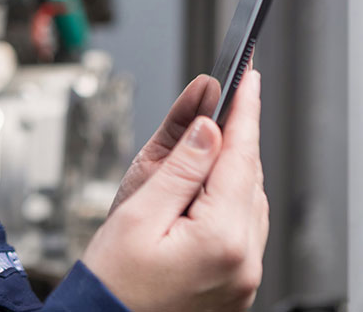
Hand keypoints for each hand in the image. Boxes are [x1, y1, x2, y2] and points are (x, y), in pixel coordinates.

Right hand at [81, 70, 267, 311]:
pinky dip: (228, 199)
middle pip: (248, 177)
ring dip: (229, 168)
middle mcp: (244, 261)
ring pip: (248, 201)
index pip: (240, 158)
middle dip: (233, 136)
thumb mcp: (138, 210)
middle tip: (219, 98)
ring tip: (201, 144)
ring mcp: (244, 277)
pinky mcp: (237, 285)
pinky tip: (204, 187)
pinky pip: (243, 228)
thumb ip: (180, 166)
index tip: (249, 77)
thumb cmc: (112, 279)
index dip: (244, 112)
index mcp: (222, 240)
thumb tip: (210, 126)